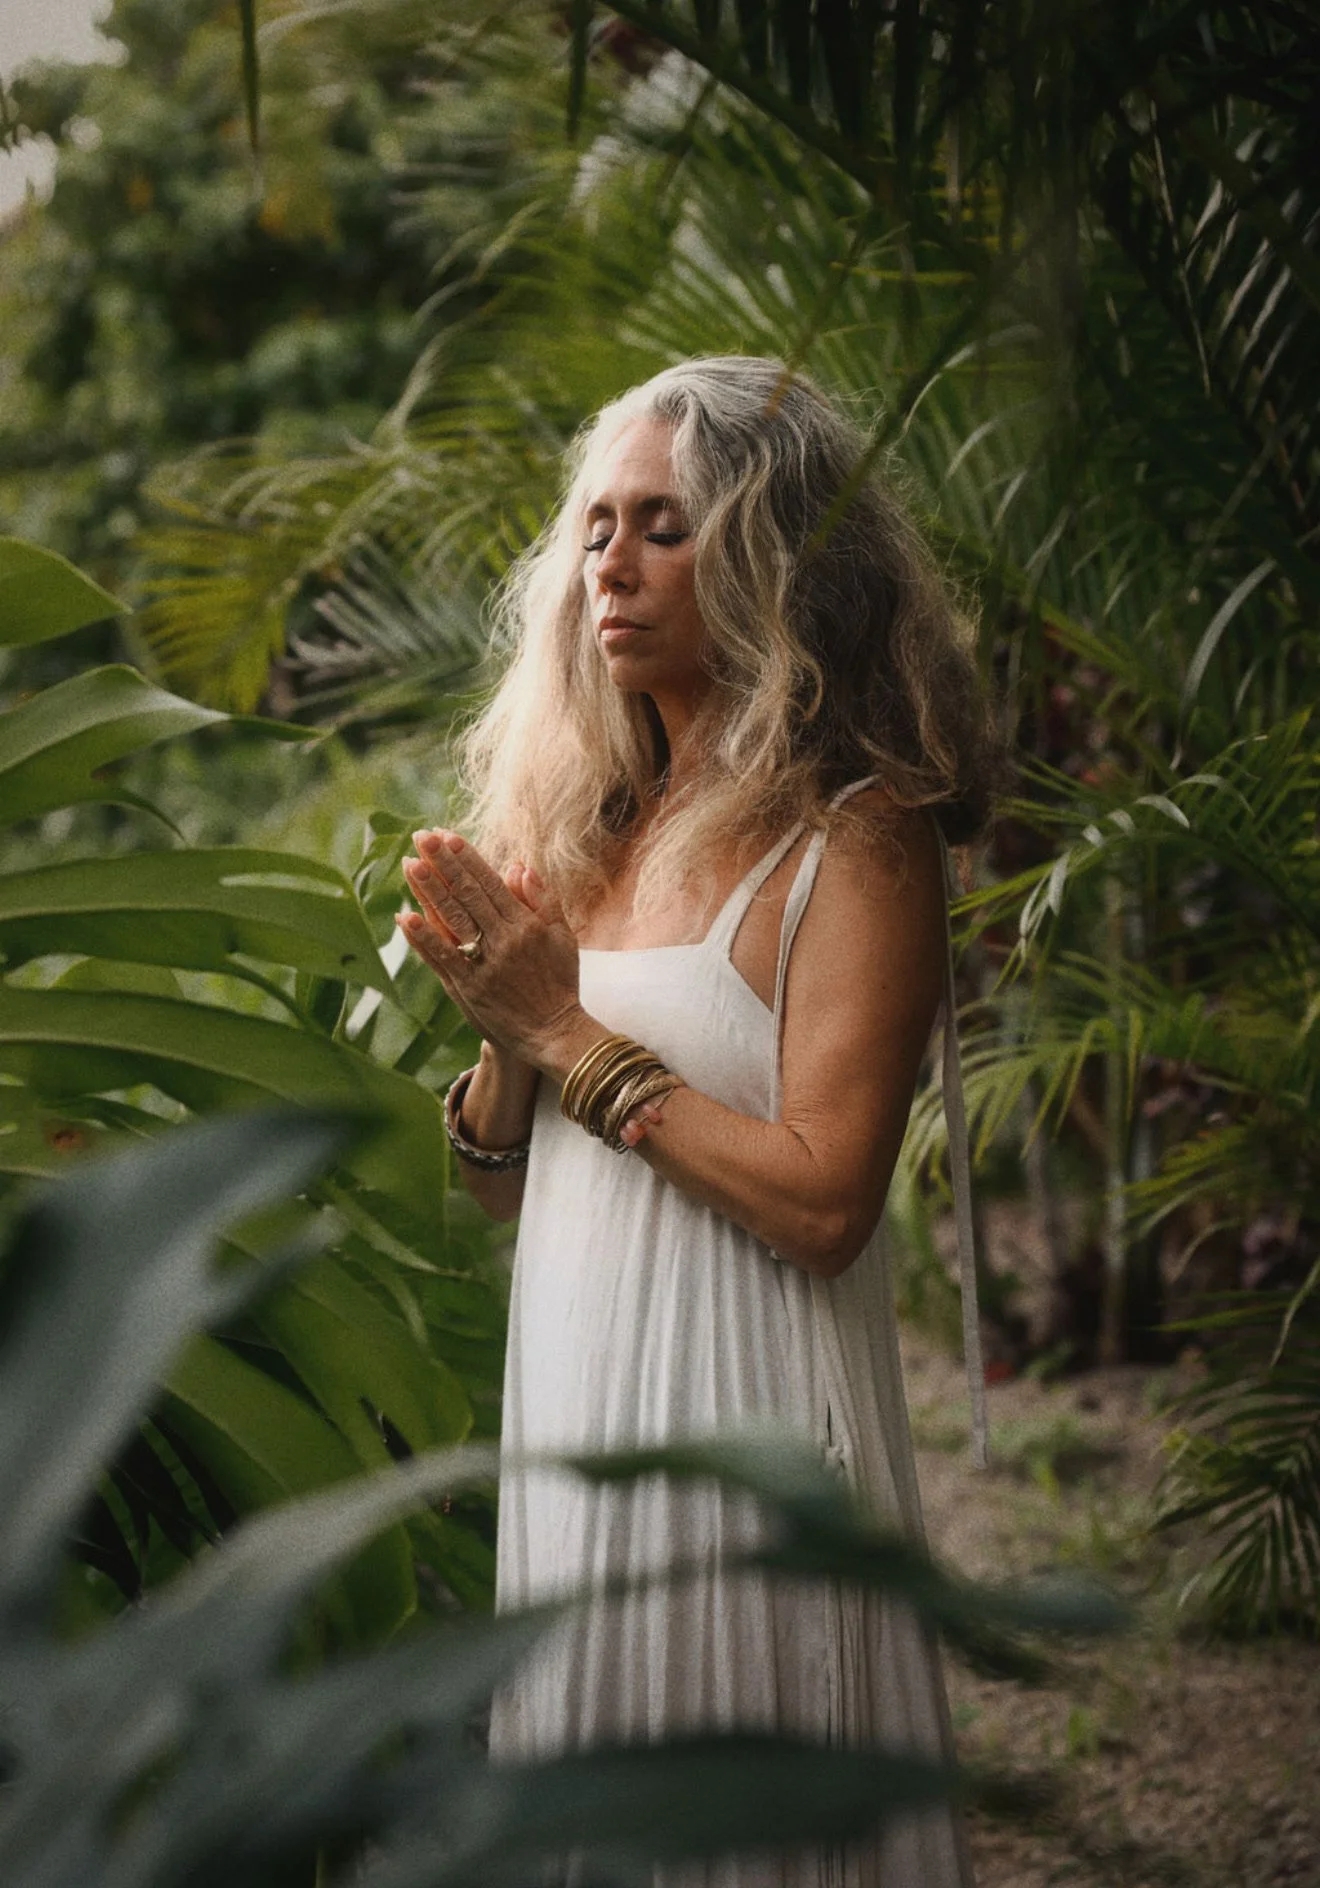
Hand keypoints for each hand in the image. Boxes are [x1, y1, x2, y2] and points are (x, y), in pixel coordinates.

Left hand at [398, 830, 586, 1074]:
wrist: (553, 1032)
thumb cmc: (560, 982)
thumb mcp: (562, 936)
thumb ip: (543, 899)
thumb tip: (518, 866)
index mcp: (526, 926)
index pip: (491, 884)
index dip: (468, 859)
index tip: (448, 836)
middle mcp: (504, 942)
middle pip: (468, 895)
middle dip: (443, 864)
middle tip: (422, 837)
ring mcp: (483, 966)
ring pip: (452, 921)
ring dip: (429, 891)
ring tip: (409, 864)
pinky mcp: (468, 989)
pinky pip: (442, 958)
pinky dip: (423, 937)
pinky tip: (406, 916)